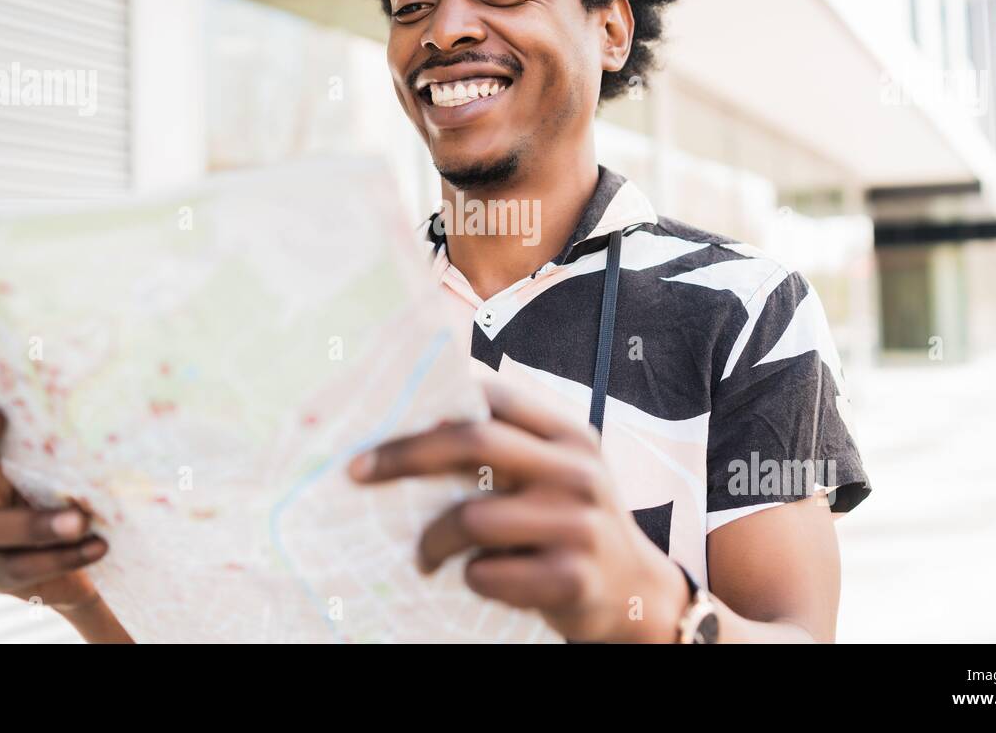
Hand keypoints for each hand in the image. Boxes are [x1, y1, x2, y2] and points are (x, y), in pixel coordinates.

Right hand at [0, 407, 106, 615]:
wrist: (91, 552)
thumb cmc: (85, 492)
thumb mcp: (81, 468)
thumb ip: (81, 449)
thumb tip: (116, 411)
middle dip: (5, 468)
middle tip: (57, 485)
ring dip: (37, 526)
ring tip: (81, 522)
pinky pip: (15, 567)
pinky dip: (58, 558)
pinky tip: (96, 548)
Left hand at [347, 374, 689, 641]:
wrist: (637, 595)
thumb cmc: (573, 525)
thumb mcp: (558, 473)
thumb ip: (510, 447)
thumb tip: (418, 424)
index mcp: (569, 435)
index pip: (492, 399)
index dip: (431, 406)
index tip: (379, 420)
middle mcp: (578, 470)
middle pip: (474, 440)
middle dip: (405, 454)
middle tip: (357, 472)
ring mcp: (579, 524)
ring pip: (472, 517)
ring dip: (433, 540)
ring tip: (425, 556)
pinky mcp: (573, 578)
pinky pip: (488, 573)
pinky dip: (471, 577)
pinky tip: (479, 579)